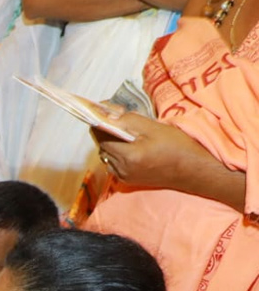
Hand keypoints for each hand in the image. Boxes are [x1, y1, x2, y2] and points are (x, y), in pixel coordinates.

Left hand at [93, 111, 210, 191]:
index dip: (98, 122)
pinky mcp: (128, 180)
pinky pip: (113, 164)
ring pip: (106, 156)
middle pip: (102, 146)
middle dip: (104, 130)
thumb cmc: (177, 147)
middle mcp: (121, 169)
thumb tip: (108, 115)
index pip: (101, 136)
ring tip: (121, 130)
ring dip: (109, 142)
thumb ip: (129, 121)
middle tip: (114, 117)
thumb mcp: (154, 128)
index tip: (99, 110)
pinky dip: (115, 153)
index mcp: (127, 156)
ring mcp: (123, 176)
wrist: (192, 171)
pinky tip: (127, 145)